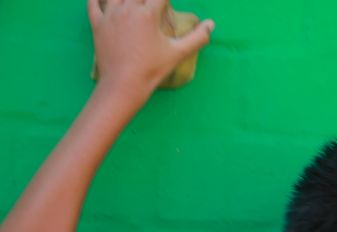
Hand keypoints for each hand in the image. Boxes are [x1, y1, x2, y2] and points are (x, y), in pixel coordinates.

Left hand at [88, 0, 214, 97]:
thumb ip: (197, 38)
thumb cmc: (152, 69)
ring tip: (134, 4)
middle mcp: (127, 9)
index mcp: (148, 13)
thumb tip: (211, 24)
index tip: (167, 4)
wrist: (123, 85)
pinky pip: (93, 3)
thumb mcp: (178, 53)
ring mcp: (109, 15)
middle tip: (152, 6)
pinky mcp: (96, 24)